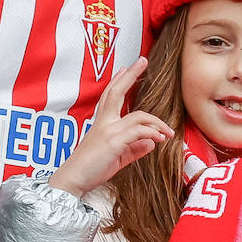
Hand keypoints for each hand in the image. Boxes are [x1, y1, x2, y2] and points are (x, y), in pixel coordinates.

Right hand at [48, 58, 172, 198]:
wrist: (74, 179)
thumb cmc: (92, 169)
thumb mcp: (117, 157)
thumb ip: (134, 149)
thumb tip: (151, 143)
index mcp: (101, 123)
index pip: (110, 96)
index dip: (118, 81)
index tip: (125, 68)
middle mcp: (104, 122)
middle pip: (116, 92)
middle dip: (130, 75)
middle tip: (142, 61)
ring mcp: (108, 130)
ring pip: (138, 116)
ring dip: (157, 123)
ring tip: (168, 132)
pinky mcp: (113, 141)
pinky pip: (138, 132)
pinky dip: (151, 134)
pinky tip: (159, 140)